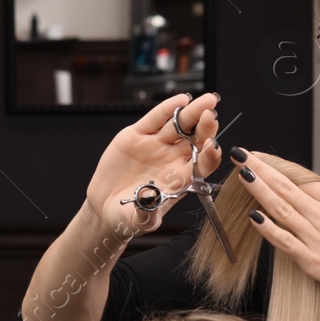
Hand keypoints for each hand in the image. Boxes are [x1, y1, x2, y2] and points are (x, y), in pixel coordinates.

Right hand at [86, 93, 222, 235]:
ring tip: (206, 101)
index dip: (209, 154)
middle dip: (205, 128)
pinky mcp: (138, 135)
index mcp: (181, 179)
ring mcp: (157, 145)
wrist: (106, 208)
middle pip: (195, 140)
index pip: (202, 164)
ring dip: (193, 112)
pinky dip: (167, 108)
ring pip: (179, 125)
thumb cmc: (128, 216)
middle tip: (212, 116)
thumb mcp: (138, 220)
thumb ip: (145, 213)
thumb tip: (150, 199)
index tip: (214, 146)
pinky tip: (181, 100)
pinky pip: (156, 119)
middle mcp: (173, 159)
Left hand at [226, 146, 319, 303]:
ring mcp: (317, 238)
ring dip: (258, 190)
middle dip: (261, 169)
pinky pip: (284, 241)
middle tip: (241, 154)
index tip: (266, 165)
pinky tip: (253, 216)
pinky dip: (267, 228)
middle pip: (286, 187)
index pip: (306, 182)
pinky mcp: (313, 261)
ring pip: (281, 209)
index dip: (284, 174)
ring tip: (241, 174)